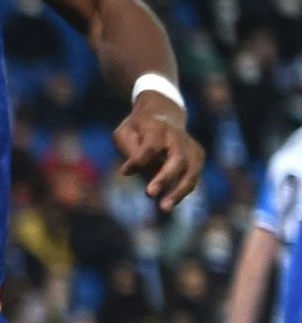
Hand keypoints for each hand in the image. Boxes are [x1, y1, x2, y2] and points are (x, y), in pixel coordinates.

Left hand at [114, 96, 202, 211]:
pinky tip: (169, 202)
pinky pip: (193, 177)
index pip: (151, 146)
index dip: (138, 160)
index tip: (124, 171)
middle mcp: (178, 137)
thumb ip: (130, 150)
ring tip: (164, 208)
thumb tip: (129, 172)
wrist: (164, 114)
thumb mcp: (126, 133)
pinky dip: (182, 191)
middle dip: (165, 178)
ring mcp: (191, 147)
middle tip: (150, 194)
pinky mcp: (197, 157)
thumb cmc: (138, 128)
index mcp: (157, 127)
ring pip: (192, 171)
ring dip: (179, 191)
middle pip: (178, 159)